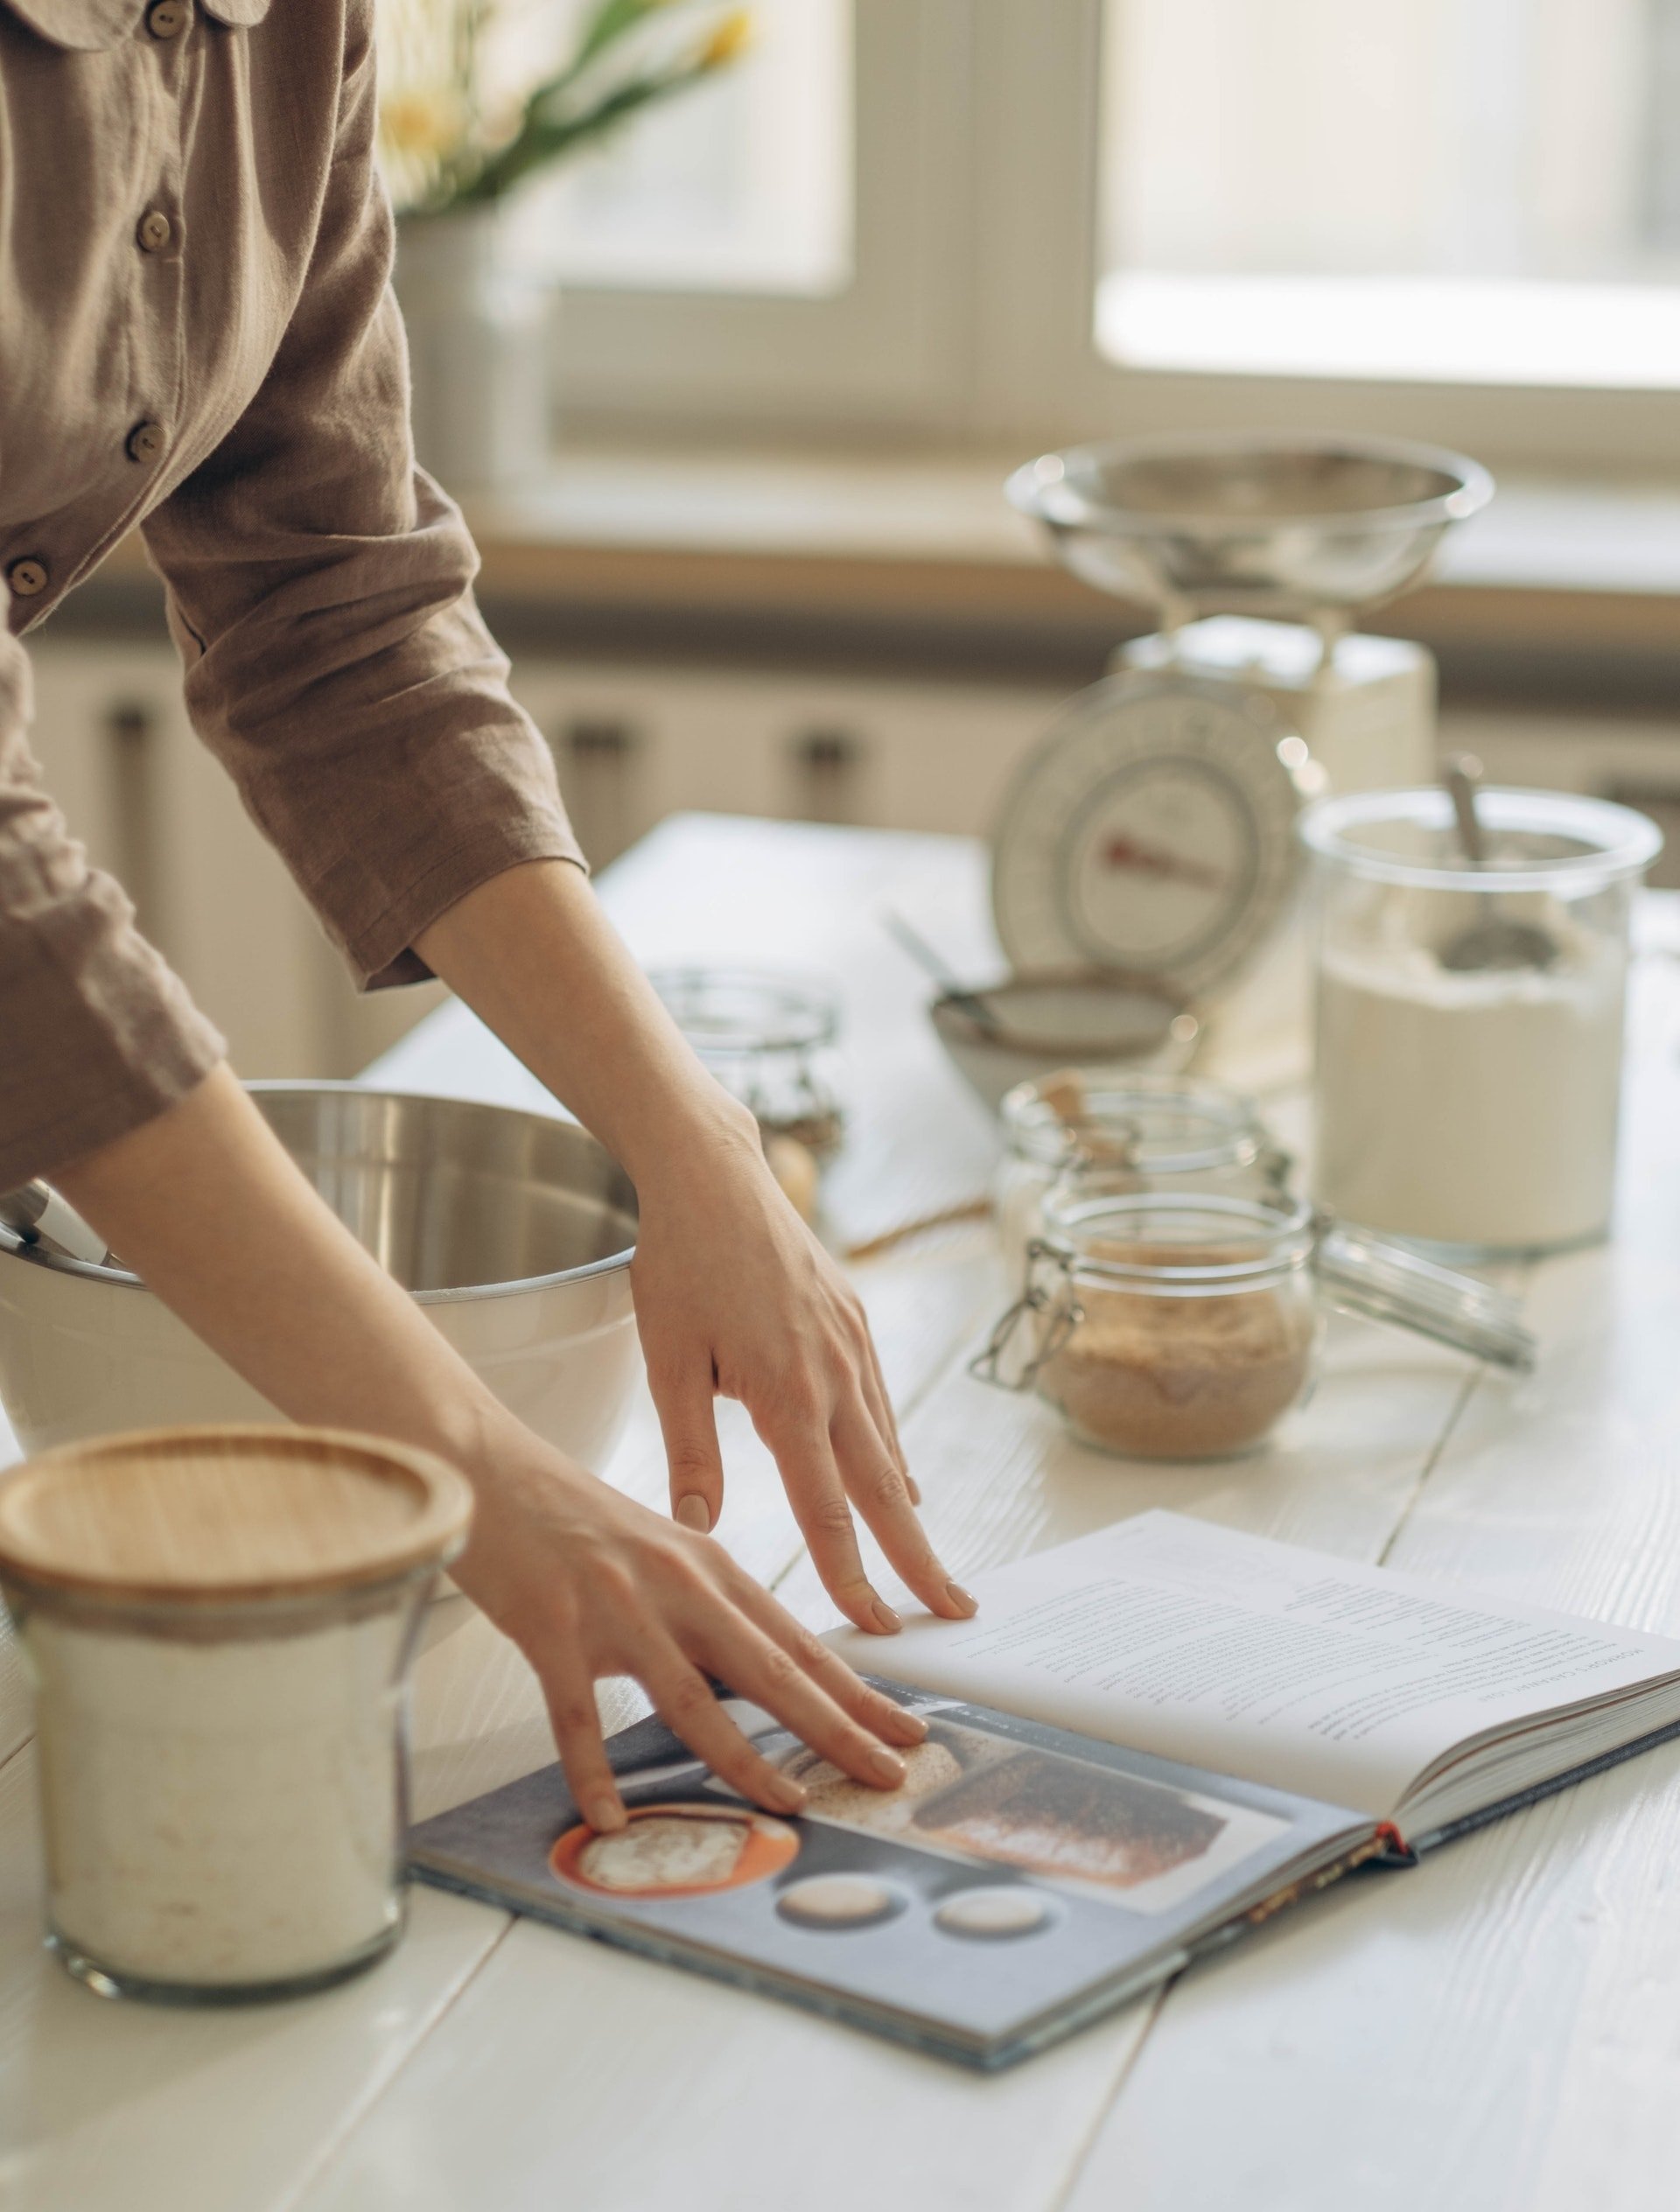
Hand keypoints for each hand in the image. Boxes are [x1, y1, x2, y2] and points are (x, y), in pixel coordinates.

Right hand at [453, 1424, 931, 1829]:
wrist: (490, 1469)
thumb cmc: (576, 1518)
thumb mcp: (662, 1553)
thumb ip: (710, 1607)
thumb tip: (761, 1672)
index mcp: (711, 1568)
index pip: (799, 1642)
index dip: (858, 1692)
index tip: (908, 1731)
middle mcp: (677, 1587)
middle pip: (770, 1670)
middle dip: (837, 1728)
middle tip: (890, 1775)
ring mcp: (615, 1610)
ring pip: (691, 1698)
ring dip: (744, 1758)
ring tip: (791, 1805)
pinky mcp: (552, 1630)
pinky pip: (576, 1715)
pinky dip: (593, 1771)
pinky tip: (608, 1819)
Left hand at [630, 1109, 975, 1635]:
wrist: (713, 1174)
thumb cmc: (678, 1265)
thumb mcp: (668, 1364)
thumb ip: (690, 1454)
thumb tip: (697, 1534)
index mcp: (787, 1392)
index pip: (826, 1507)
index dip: (850, 1575)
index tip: (873, 1627)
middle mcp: (834, 1372)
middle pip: (883, 1489)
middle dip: (919, 1560)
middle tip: (954, 1615)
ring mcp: (853, 1344)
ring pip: (888, 1446)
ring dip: (910, 1514)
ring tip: (933, 1569)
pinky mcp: (855, 1321)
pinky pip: (882, 1404)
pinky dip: (894, 1453)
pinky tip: (900, 1485)